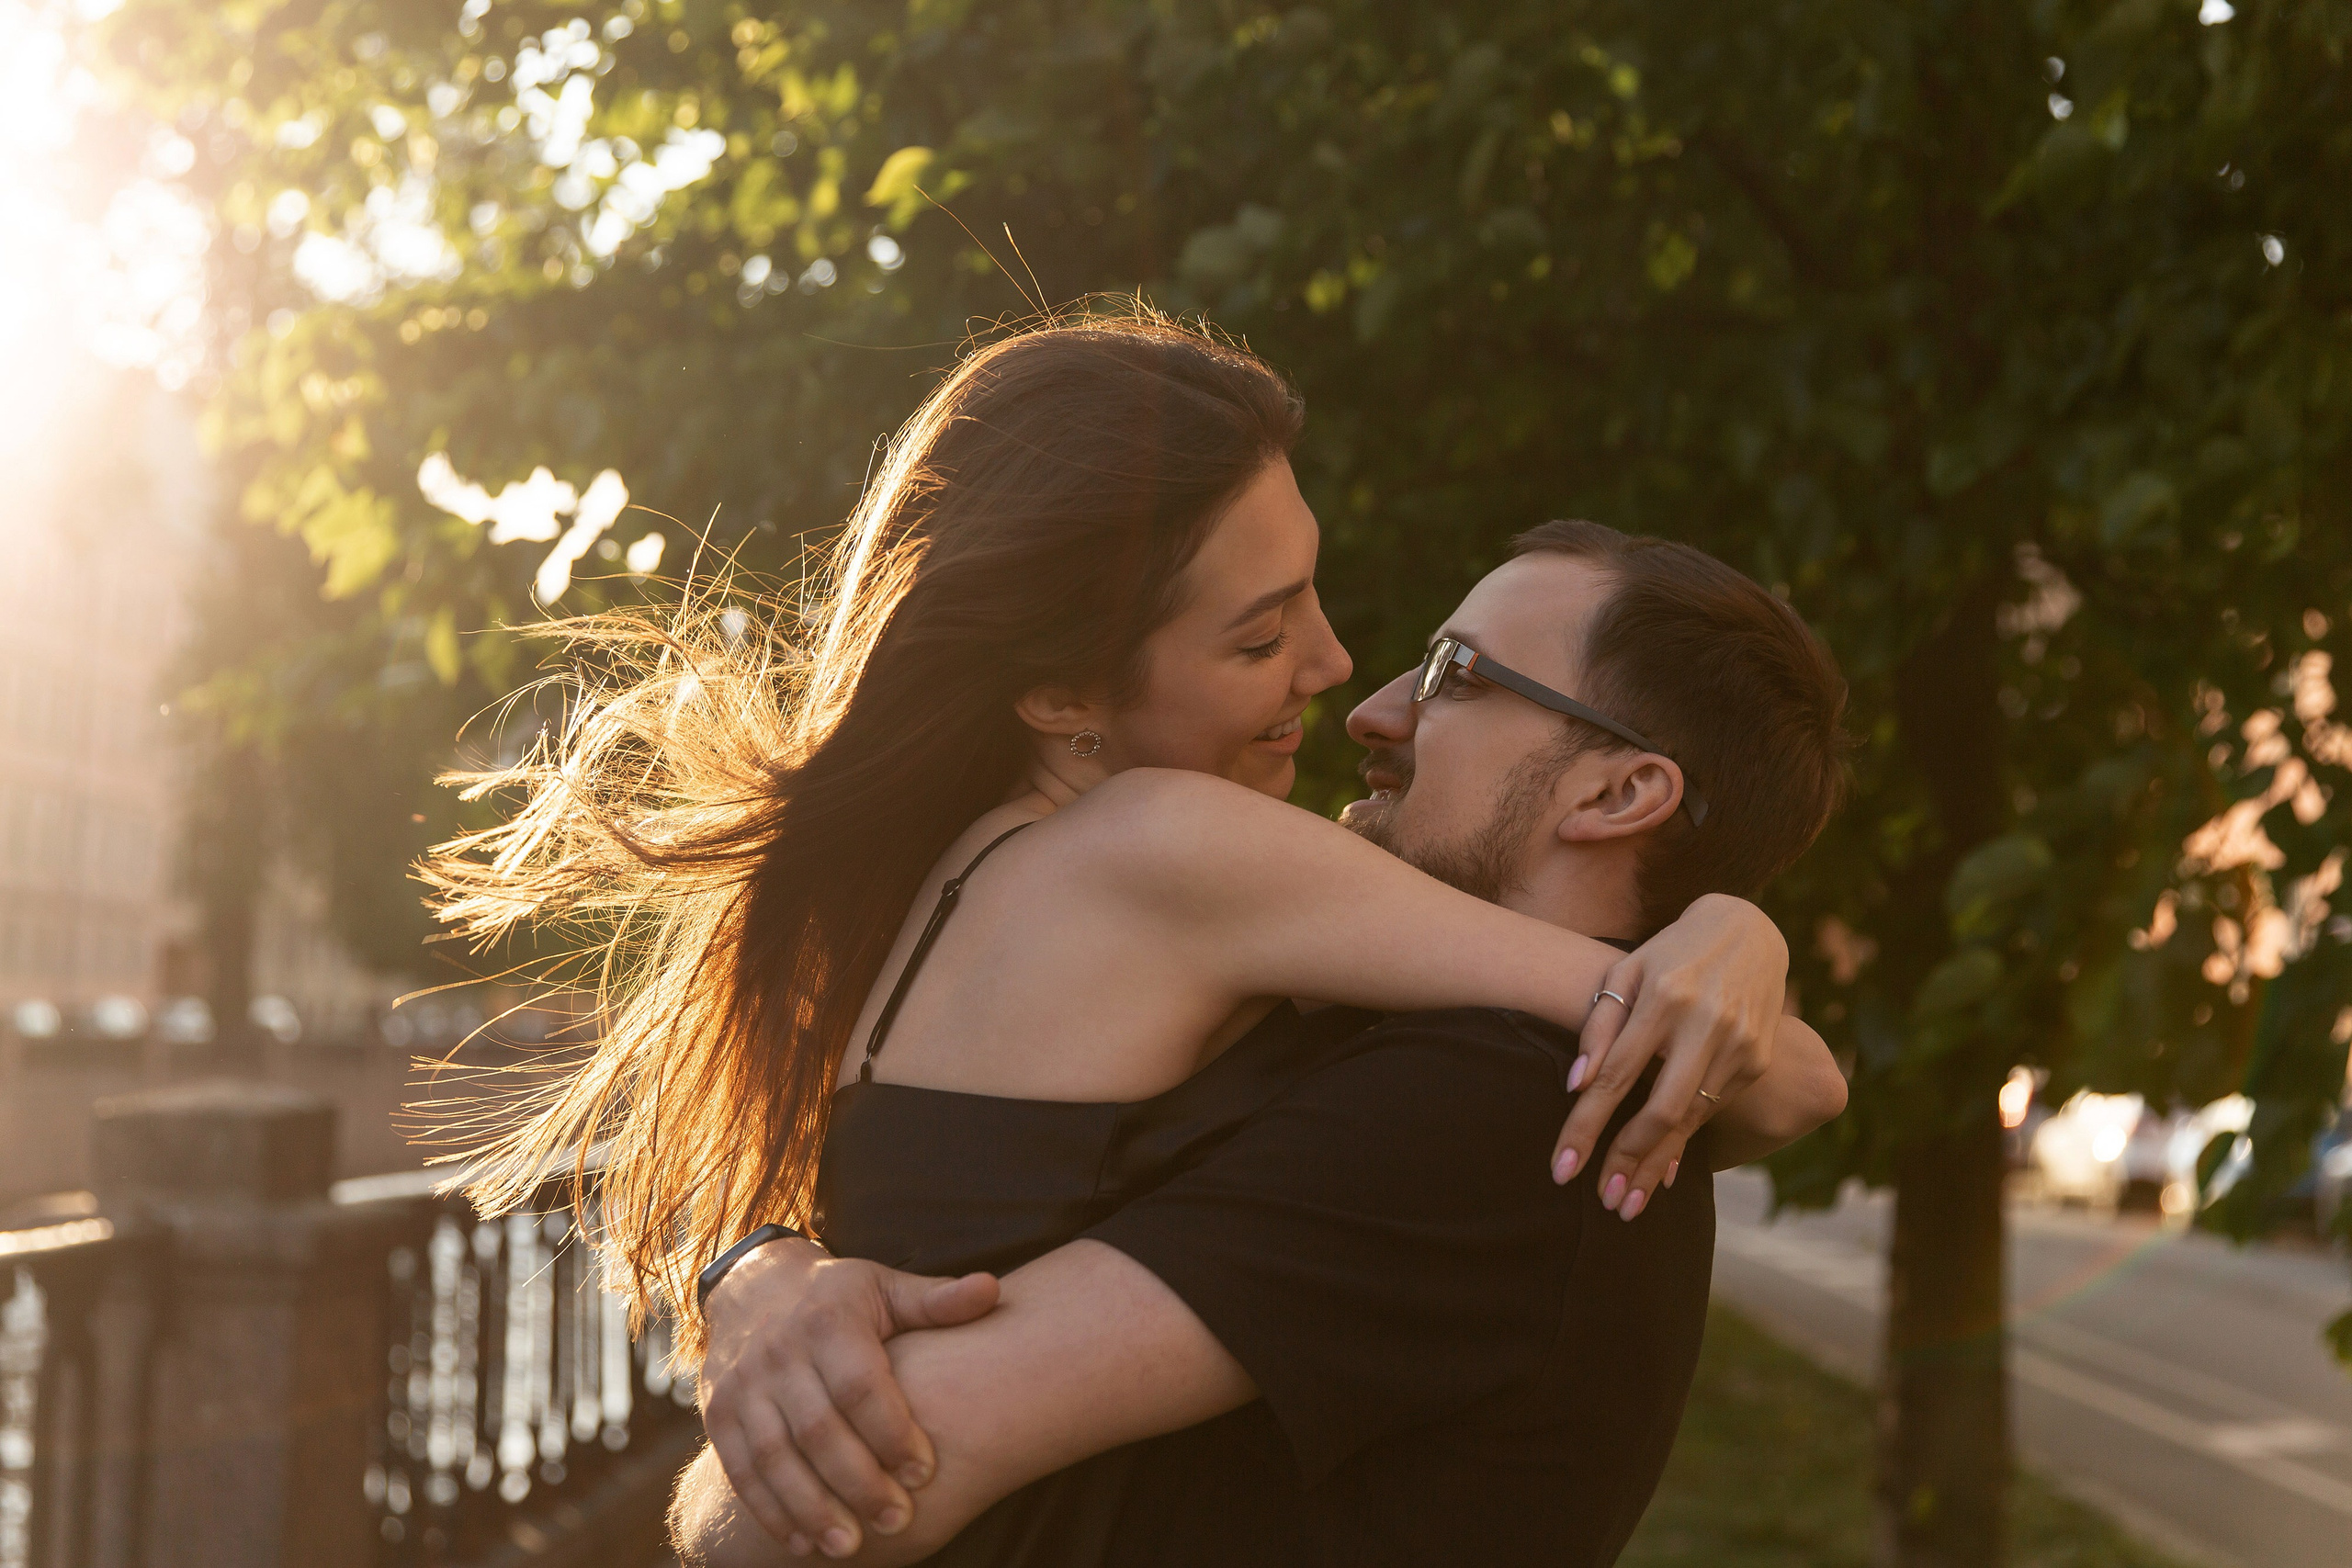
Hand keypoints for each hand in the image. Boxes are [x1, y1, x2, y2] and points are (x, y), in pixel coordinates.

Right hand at [698, 1237, 999, 1557]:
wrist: (753, 1283)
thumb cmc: (839, 1296)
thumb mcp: (885, 1287)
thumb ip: (935, 1301)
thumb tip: (991, 1292)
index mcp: (829, 1320)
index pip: (860, 1385)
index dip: (892, 1431)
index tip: (925, 1472)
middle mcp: (779, 1353)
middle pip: (818, 1429)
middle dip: (858, 1482)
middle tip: (897, 1520)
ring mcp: (743, 1385)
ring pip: (775, 1457)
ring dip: (811, 1507)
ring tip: (850, 1546)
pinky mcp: (718, 1414)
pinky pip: (741, 1469)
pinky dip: (769, 1510)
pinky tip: (804, 1542)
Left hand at [1547, 893, 1787, 1216]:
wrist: (1747, 931)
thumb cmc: (1670, 953)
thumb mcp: (1626, 972)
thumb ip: (1599, 1025)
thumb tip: (1576, 1085)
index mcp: (1664, 997)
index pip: (1616, 1076)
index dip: (1586, 1126)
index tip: (1561, 1168)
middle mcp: (1705, 1023)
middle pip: (1660, 1108)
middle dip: (1627, 1159)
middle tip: (1601, 1199)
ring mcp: (1738, 1043)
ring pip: (1691, 1118)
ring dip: (1656, 1163)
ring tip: (1626, 1201)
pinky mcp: (1757, 1058)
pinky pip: (1714, 1110)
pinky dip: (1686, 1142)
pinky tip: (1661, 1170)